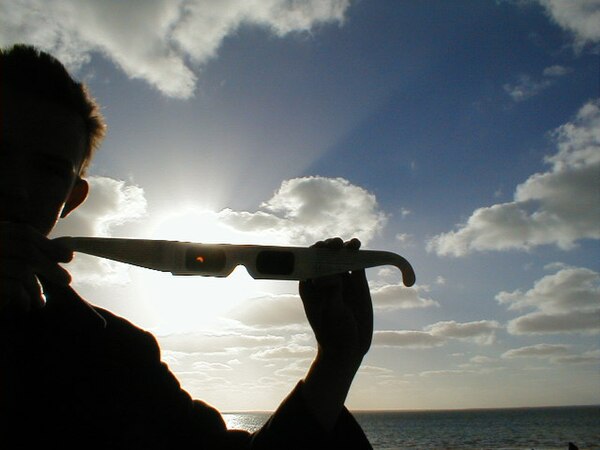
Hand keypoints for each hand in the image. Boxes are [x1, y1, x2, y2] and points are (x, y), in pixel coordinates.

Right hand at [0, 222, 72, 313]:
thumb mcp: (9, 258)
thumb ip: (28, 253)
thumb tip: (68, 254)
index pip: (23, 233)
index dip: (49, 245)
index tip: (68, 257)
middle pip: (26, 250)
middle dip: (50, 266)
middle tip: (67, 280)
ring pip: (22, 269)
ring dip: (36, 287)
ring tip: (41, 301)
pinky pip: (12, 287)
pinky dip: (23, 297)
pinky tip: (25, 305)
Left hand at [298, 237, 372, 429]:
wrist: (348, 347)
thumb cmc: (333, 332)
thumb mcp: (331, 313)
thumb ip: (331, 292)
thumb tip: (328, 275)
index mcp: (309, 284)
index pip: (309, 260)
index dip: (315, 250)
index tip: (322, 248)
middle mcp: (324, 278)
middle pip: (326, 254)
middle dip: (330, 246)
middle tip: (337, 246)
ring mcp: (341, 279)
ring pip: (342, 256)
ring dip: (345, 247)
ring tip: (353, 245)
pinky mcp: (357, 282)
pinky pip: (358, 264)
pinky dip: (359, 255)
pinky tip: (359, 247)